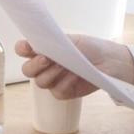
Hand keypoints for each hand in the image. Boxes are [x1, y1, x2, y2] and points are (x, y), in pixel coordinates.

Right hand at [15, 34, 133, 98]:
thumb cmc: (90, 47)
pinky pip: (57, 92)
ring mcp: (54, 80)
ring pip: (40, 82)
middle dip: (35, 65)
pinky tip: (76, 77)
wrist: (110, 62)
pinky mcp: (64, 92)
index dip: (22, 49)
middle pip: (27, 70)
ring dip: (52, 74)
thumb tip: (36, 44)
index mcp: (44, 49)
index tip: (28, 47)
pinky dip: (66, 84)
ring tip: (67, 66)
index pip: (23, 49)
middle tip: (47, 59)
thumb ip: (52, 42)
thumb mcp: (71, 40)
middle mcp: (46, 65)